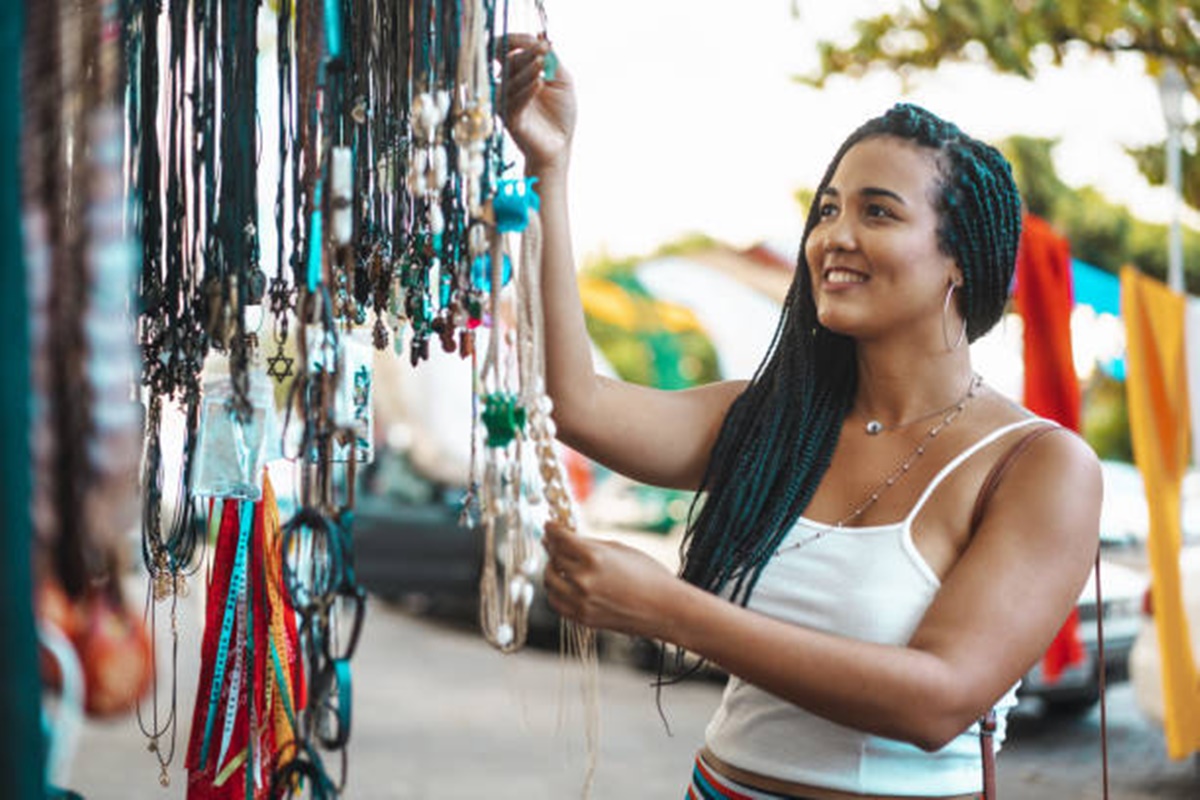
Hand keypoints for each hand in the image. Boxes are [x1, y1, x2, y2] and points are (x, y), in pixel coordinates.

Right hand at [500, 34, 575, 174]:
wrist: (559, 144)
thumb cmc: (560, 113)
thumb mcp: (562, 80)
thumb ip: (551, 60)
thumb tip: (541, 36)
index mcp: (517, 72)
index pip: (508, 49)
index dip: (520, 41)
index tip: (541, 42)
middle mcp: (507, 84)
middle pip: (509, 61)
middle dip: (526, 54)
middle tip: (542, 50)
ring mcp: (506, 102)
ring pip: (510, 80)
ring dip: (527, 70)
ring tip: (541, 64)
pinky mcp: (510, 119)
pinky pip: (514, 101)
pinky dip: (526, 91)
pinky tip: (539, 83)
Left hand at [541, 521, 678, 639]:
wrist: (665, 609)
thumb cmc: (649, 576)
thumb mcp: (621, 550)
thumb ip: (592, 544)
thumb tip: (569, 539)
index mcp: (593, 557)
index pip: (560, 539)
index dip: (552, 530)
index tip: (548, 525)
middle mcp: (583, 578)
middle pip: (554, 558)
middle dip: (552, 547)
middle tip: (553, 542)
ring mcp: (581, 600)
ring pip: (550, 580)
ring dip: (551, 569)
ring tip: (556, 564)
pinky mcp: (582, 617)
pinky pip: (555, 602)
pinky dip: (554, 591)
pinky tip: (561, 584)